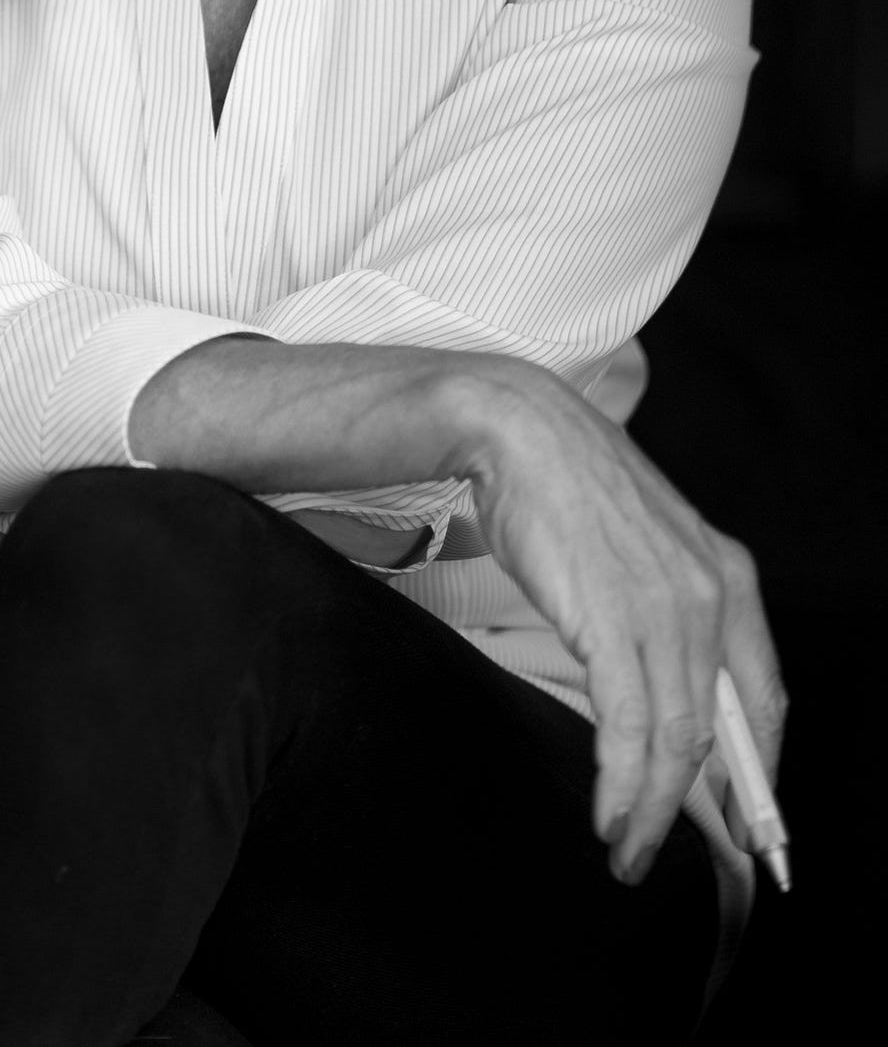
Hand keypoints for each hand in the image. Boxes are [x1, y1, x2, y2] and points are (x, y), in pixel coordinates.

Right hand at [455, 360, 787, 882]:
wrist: (516, 428)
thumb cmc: (569, 484)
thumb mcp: (643, 547)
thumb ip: (669, 613)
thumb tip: (668, 695)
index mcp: (729, 575)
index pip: (766, 699)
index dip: (761, 774)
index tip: (750, 824)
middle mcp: (711, 594)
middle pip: (720, 733)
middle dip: (700, 811)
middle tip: (669, 852)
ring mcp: (666, 609)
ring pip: (675, 741)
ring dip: (652, 812)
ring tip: (628, 850)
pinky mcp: (613, 622)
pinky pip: (629, 728)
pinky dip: (623, 786)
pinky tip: (610, 815)